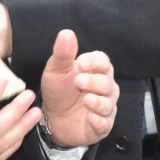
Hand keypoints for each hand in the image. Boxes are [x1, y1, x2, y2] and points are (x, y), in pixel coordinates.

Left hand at [38, 29, 117, 147]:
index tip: (81, 63)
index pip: (103, 62)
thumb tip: (67, 33)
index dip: (94, 62)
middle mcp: (104, 88)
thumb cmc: (57, 90)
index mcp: (95, 71)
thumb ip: (63, 53)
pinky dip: (99, 121)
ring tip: (86, 100)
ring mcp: (104, 108)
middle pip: (107, 83)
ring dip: (98, 102)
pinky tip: (90, 118)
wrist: (51, 118)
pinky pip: (105, 124)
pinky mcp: (101, 126)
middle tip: (79, 82)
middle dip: (94, 82)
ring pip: (108, 103)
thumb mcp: (55, 70)